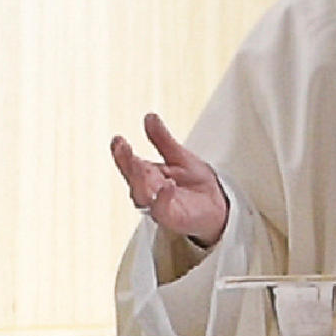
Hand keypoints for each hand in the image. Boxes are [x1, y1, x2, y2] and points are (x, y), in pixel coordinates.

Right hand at [111, 112, 229, 246]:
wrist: (216, 205)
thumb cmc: (194, 183)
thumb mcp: (179, 156)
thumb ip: (162, 139)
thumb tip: (150, 116)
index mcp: (147, 176)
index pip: (130, 164)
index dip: (122, 153)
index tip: (118, 140)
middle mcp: (149, 192)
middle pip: (134, 180)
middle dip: (130, 166)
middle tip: (127, 152)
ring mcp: (158, 206)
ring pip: (143, 196)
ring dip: (142, 183)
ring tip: (146, 170)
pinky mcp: (172, 219)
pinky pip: (163, 210)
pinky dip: (163, 199)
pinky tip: (168, 186)